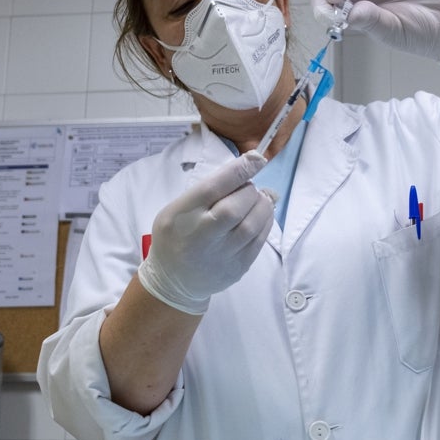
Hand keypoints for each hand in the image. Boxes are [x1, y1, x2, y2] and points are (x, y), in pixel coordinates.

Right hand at [137, 151, 274, 314]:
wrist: (174, 281)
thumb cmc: (176, 236)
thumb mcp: (176, 208)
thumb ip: (205, 192)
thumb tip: (246, 172)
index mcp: (181, 216)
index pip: (212, 189)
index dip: (239, 171)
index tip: (257, 158)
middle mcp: (200, 237)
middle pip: (235, 208)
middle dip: (249, 191)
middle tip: (248, 188)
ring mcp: (221, 255)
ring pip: (252, 225)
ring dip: (262, 205)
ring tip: (257, 199)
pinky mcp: (238, 267)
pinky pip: (260, 240)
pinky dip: (266, 222)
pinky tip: (260, 215)